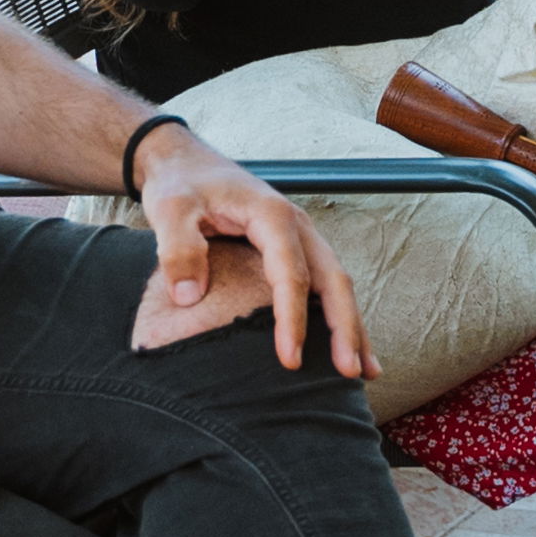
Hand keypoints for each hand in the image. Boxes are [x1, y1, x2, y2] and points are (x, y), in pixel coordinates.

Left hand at [125, 122, 376, 376]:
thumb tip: (188, 297)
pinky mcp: (295, 249)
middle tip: (350, 373)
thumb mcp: (169, 209)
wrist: (185, 163)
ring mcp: (301, 237)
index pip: (291, 273)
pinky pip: (325, 284)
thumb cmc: (180, 185)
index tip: (291, 360)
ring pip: (337, 283)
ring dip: (353, 326)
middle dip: (345, 328)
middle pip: (333, 279)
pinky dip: (341, 316)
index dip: (294, 318)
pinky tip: (350, 346)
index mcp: (271, 214)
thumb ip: (177, 249)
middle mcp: (297, 225)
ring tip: (366, 372)